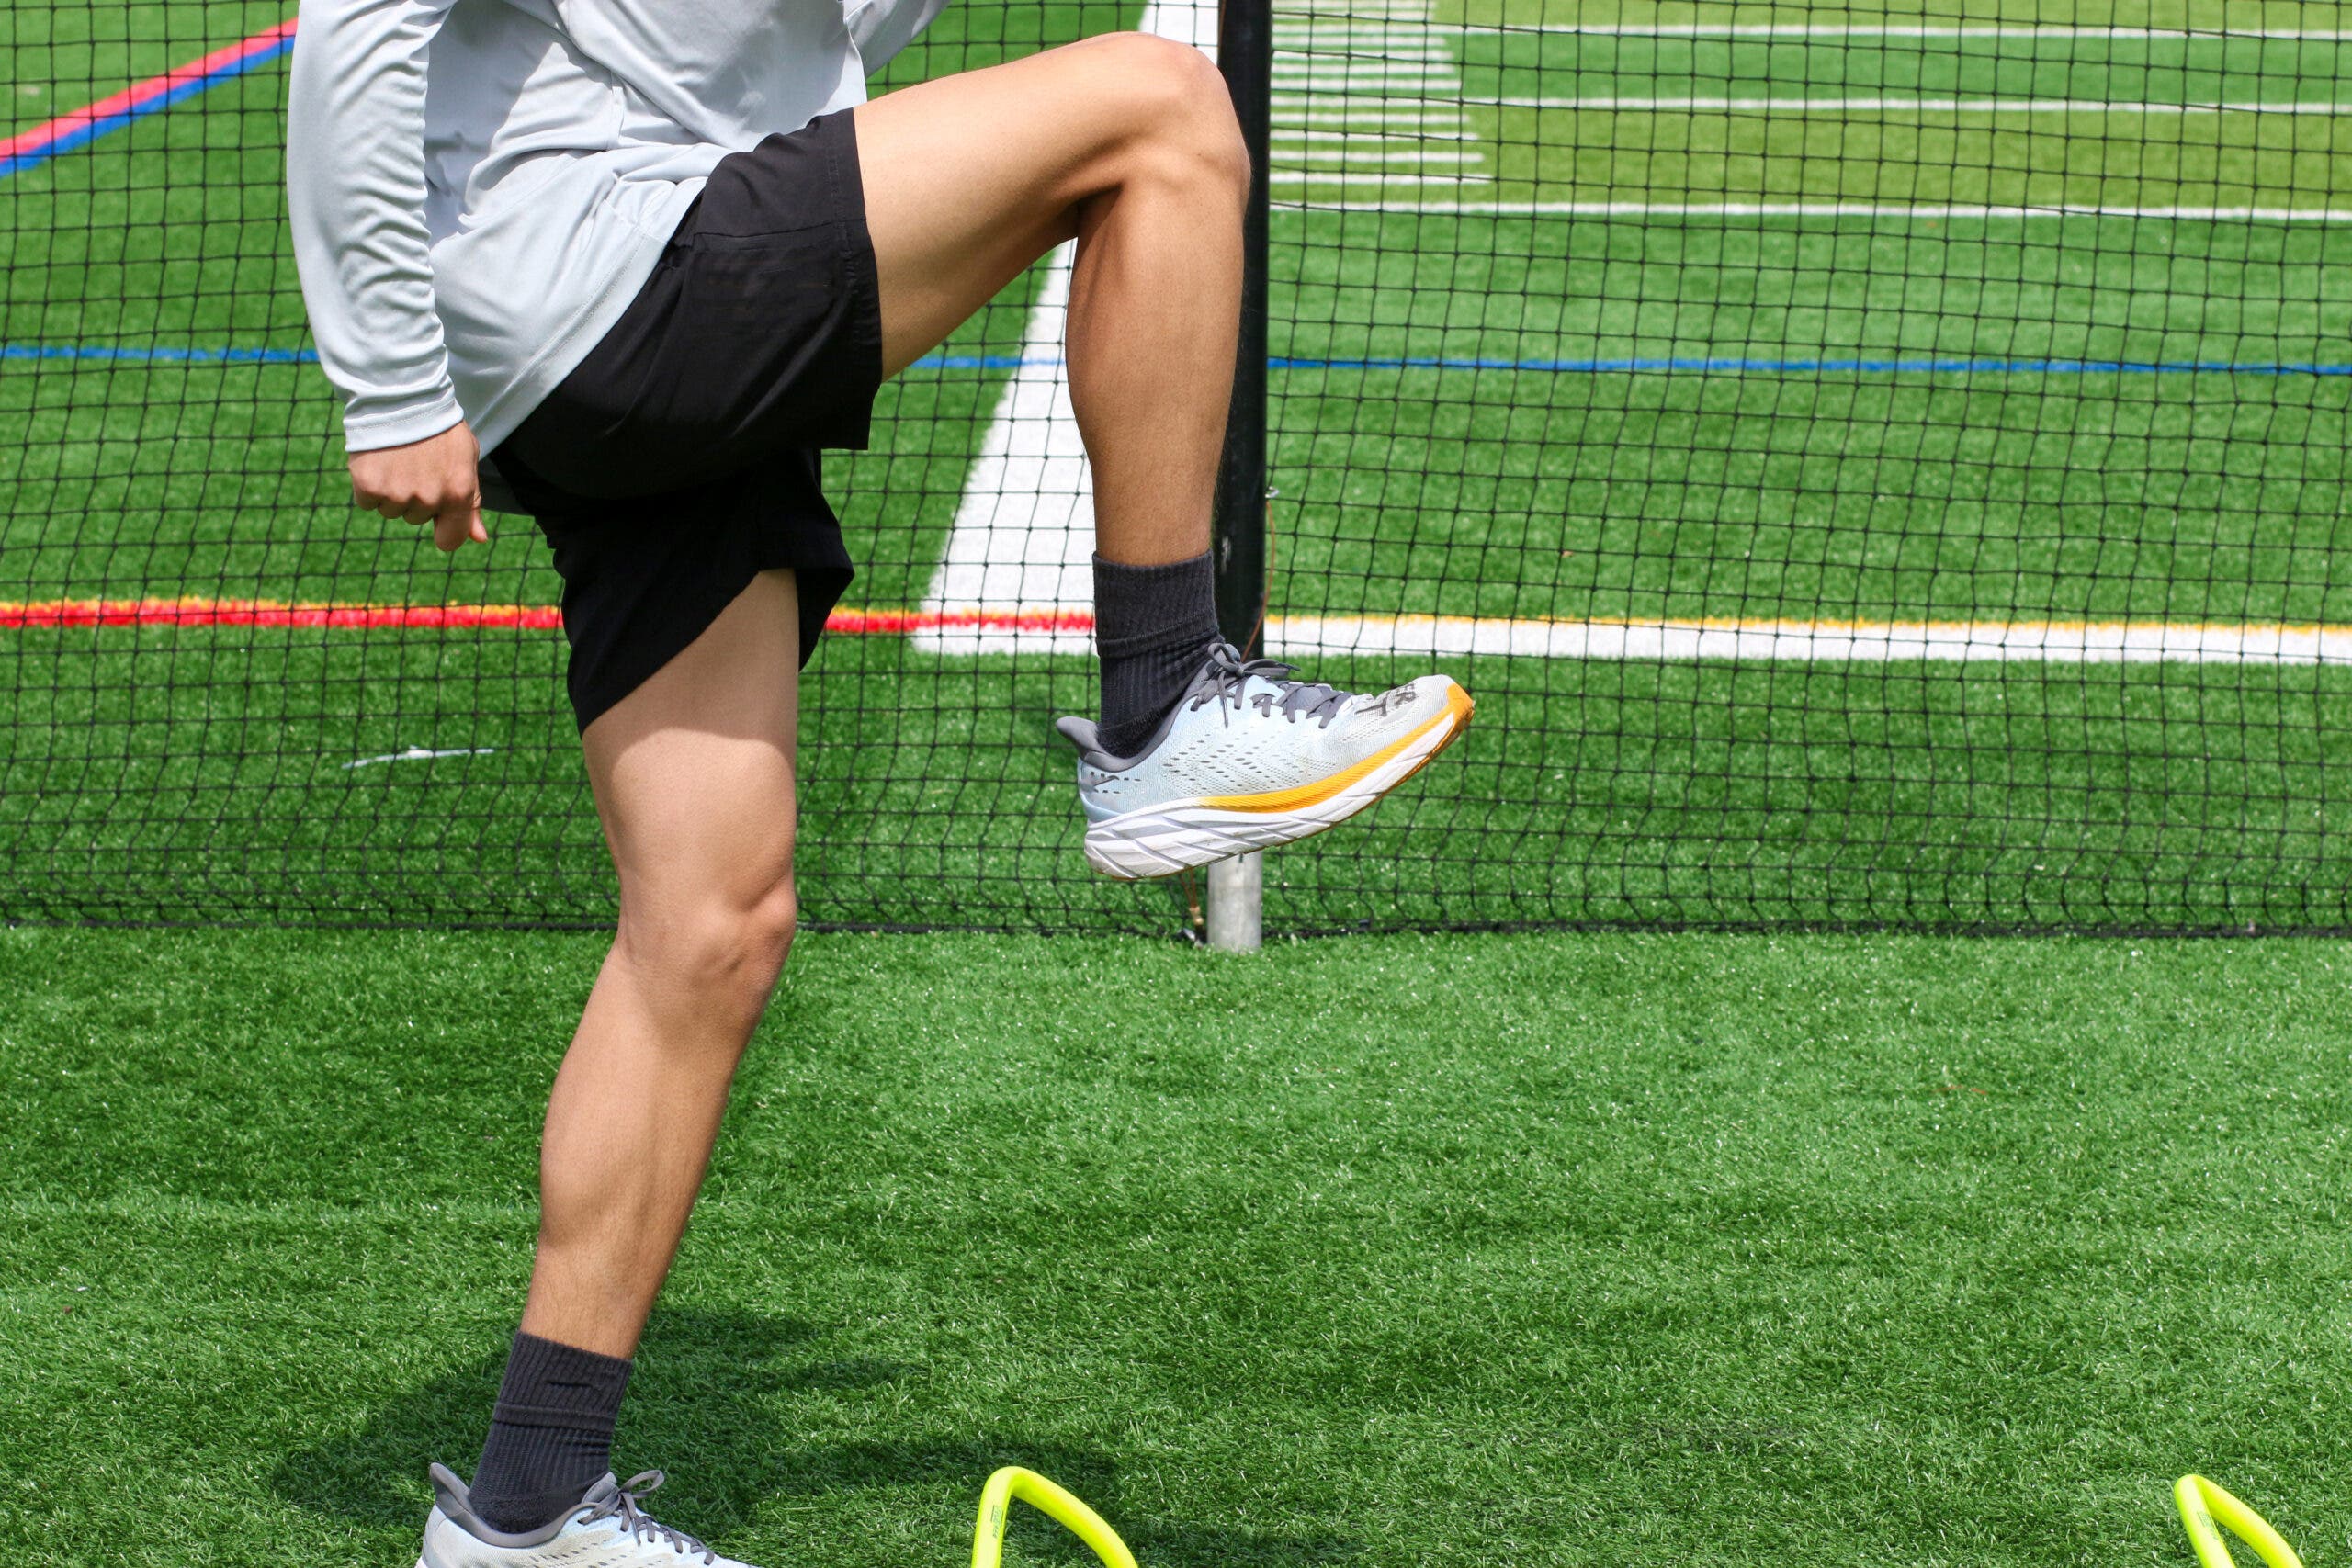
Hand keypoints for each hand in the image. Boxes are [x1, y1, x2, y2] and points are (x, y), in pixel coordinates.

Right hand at [349, 421, 488, 551]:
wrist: (400, 395)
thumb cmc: (437, 427)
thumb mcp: (465, 459)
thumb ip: (471, 502)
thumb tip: (479, 539)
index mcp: (458, 493)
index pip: (450, 540)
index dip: (443, 532)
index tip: (437, 520)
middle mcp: (429, 498)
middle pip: (415, 518)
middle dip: (415, 496)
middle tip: (414, 463)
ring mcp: (397, 494)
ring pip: (390, 510)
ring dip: (391, 490)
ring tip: (396, 458)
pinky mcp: (369, 486)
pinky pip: (367, 501)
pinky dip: (368, 485)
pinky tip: (377, 461)